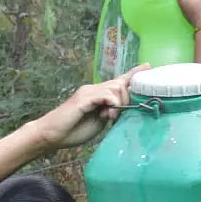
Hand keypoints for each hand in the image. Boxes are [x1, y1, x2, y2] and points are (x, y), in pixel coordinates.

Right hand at [31, 65, 149, 149]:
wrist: (52, 135)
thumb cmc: (74, 130)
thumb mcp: (99, 121)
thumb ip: (110, 112)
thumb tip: (120, 108)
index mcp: (98, 94)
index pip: (119, 80)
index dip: (133, 73)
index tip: (148, 66)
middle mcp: (93, 89)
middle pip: (120, 84)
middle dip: (126, 98)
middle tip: (117, 114)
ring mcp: (88, 92)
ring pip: (115, 88)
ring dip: (119, 103)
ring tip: (110, 116)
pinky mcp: (83, 98)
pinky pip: (105, 95)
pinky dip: (111, 104)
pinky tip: (108, 114)